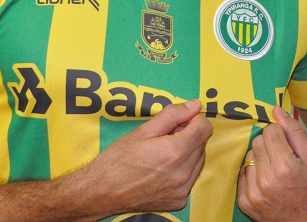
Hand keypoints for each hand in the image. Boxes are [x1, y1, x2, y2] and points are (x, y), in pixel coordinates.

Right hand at [76, 99, 212, 214]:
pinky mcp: (178, 201)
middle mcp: (183, 173)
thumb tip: (194, 105)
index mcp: (175, 152)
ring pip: (198, 161)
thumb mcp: (143, 130)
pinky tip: (163, 168)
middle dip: (189, 134)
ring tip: (163, 152)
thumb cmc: (118, 159)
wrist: (101, 192)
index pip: (205, 128)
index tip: (180, 120)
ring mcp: (182, 190)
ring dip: (188, 152)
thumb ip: (172, 115)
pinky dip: (183, 169)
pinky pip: (190, 178)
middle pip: (202, 144)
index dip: (193, 119)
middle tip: (165, 135)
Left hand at [237, 106, 306, 221]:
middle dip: (269, 144)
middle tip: (282, 157)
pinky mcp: (245, 203)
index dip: (279, 134)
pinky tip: (266, 182)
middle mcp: (266, 180)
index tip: (286, 143)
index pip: (270, 131)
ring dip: (260, 159)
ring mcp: (254, 193)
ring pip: (249, 156)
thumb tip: (276, 110)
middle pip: (257, 141)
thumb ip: (294, 132)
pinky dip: (252, 174)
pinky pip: (243, 174)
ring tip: (275, 172)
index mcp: (285, 166)